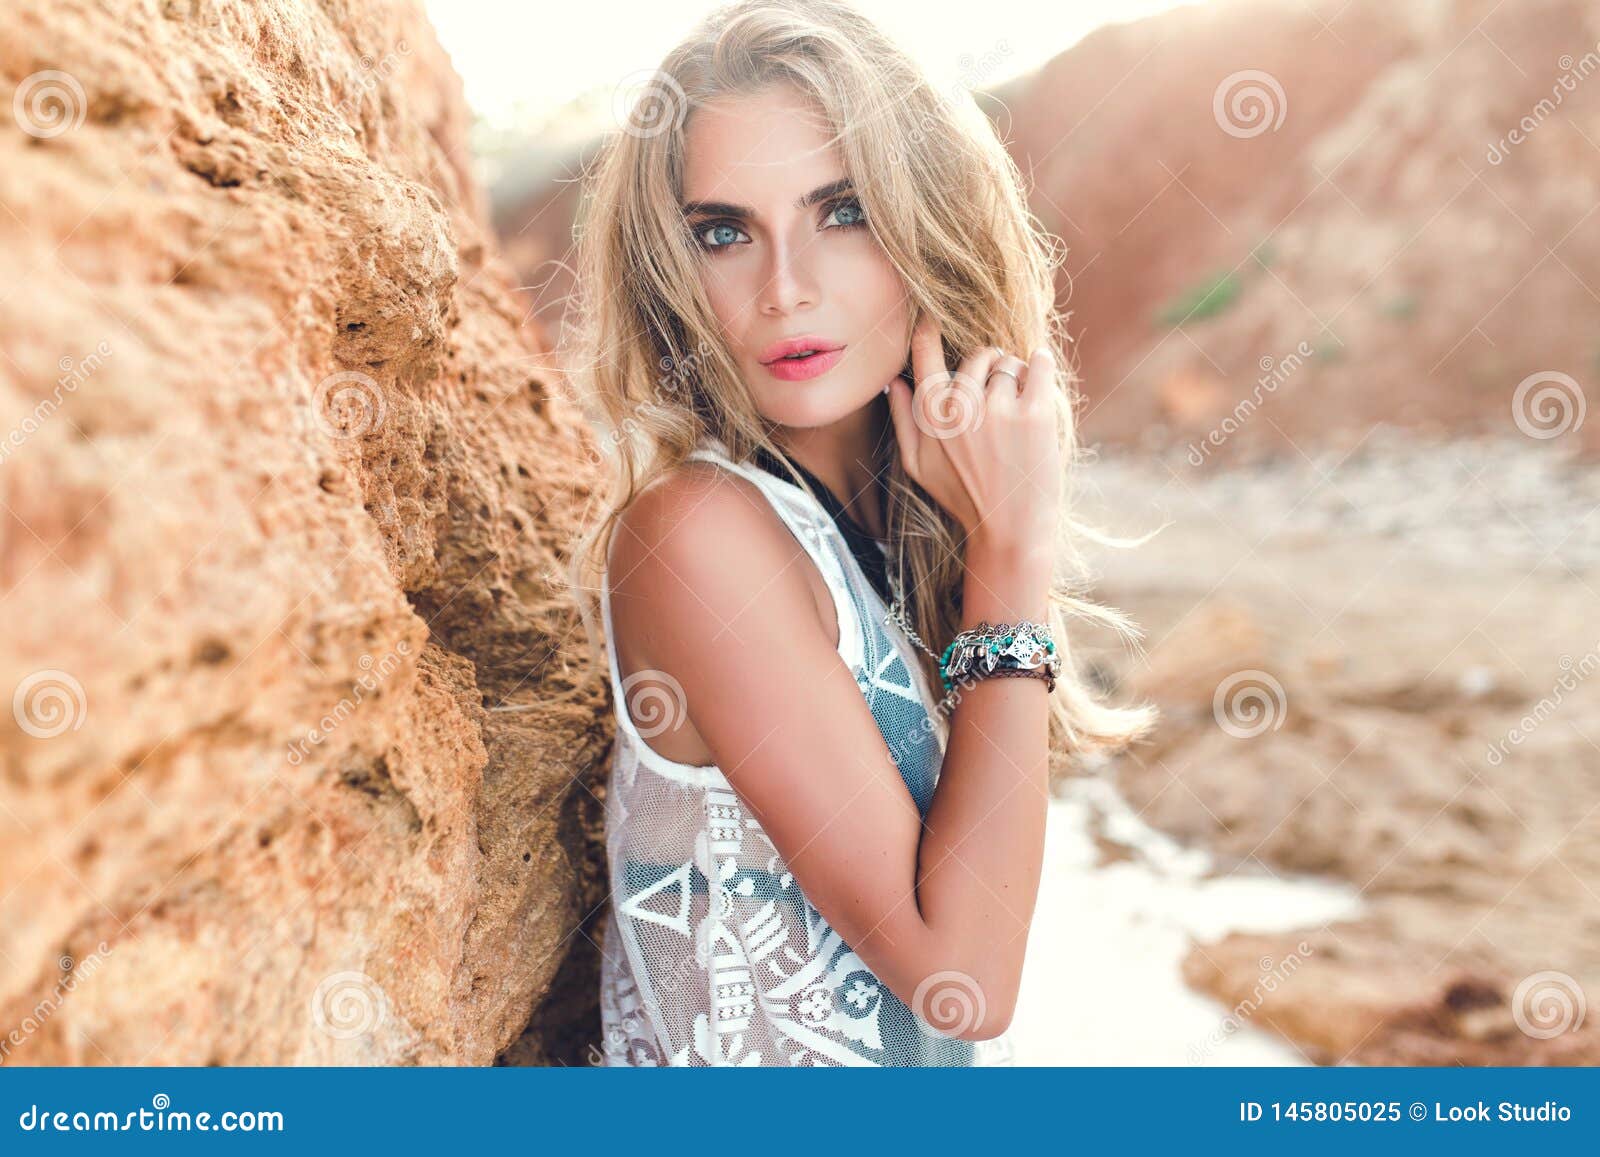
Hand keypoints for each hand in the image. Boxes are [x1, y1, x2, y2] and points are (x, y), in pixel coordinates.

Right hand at [885, 314, 1063, 554]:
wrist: (1009, 530)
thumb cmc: (962, 498)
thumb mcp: (917, 466)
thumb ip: (902, 421)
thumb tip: (894, 381)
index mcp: (932, 416)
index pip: (926, 355)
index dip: (929, 330)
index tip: (932, 316)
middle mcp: (962, 408)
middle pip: (976, 356)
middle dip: (987, 364)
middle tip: (996, 385)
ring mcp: (999, 410)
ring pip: (1008, 363)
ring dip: (1014, 373)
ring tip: (1017, 400)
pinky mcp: (1035, 415)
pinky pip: (1039, 366)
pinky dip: (1040, 364)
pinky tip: (1039, 370)